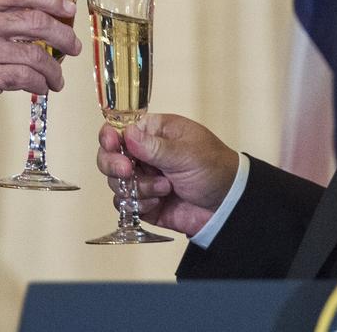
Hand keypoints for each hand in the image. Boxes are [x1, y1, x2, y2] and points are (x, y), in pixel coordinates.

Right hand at [0, 0, 81, 150]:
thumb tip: (39, 17)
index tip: (68, 7)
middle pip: (35, 21)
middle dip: (62, 35)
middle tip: (73, 45)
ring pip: (35, 54)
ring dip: (54, 68)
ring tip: (57, 77)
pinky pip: (26, 77)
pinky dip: (40, 83)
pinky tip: (42, 87)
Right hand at [96, 113, 238, 236]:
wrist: (227, 207)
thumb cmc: (214, 169)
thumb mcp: (187, 154)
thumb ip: (155, 147)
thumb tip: (127, 134)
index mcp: (154, 133)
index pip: (120, 129)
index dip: (110, 136)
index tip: (112, 144)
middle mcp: (144, 155)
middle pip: (109, 156)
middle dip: (114, 165)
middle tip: (128, 170)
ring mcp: (143, 179)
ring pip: (116, 183)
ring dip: (138, 187)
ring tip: (165, 188)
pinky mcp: (144, 202)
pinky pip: (125, 204)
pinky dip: (139, 204)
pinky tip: (159, 202)